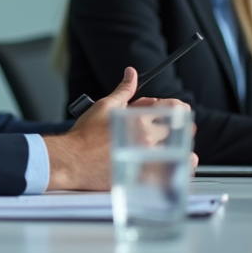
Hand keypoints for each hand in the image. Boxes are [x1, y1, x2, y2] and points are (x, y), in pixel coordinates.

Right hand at [46, 67, 194, 189]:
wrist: (72, 161)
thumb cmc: (84, 135)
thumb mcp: (104, 106)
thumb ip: (124, 90)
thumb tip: (131, 74)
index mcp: (138, 120)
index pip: (172, 109)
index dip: (177, 107)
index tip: (177, 109)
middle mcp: (146, 140)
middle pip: (176, 131)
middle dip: (176, 127)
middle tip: (171, 128)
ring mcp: (146, 160)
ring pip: (178, 154)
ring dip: (180, 149)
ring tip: (172, 147)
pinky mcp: (144, 178)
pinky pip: (170, 175)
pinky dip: (175, 170)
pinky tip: (172, 166)